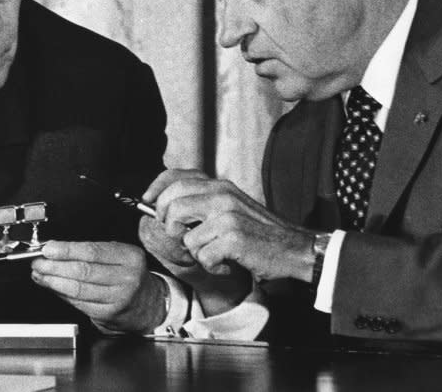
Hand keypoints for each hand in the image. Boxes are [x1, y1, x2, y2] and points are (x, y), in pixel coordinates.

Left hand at [30, 240, 165, 333]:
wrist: (149, 304)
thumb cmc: (130, 275)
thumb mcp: (119, 256)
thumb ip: (91, 252)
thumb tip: (57, 251)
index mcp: (129, 256)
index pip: (92, 251)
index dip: (67, 250)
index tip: (49, 249)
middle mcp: (127, 277)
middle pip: (84, 271)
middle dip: (55, 266)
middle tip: (38, 262)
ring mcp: (119, 297)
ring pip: (79, 289)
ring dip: (54, 282)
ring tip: (40, 275)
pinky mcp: (109, 314)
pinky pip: (80, 303)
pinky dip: (63, 295)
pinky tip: (53, 288)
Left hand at [149, 173, 315, 284]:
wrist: (294, 248)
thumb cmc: (259, 233)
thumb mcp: (230, 207)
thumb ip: (203, 203)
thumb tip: (163, 207)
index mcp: (219, 185)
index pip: (175, 176)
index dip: (155, 188)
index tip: (147, 201)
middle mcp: (221, 195)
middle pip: (171, 204)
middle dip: (167, 225)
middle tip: (180, 237)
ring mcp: (227, 215)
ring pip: (184, 236)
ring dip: (195, 252)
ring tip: (215, 253)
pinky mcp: (233, 237)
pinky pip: (202, 255)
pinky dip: (212, 266)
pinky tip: (228, 263)